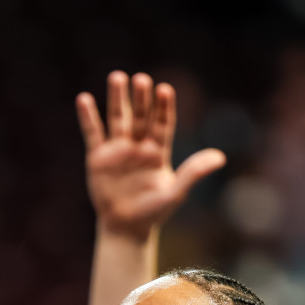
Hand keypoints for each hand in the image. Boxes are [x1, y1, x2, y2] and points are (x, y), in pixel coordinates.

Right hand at [78, 71, 224, 238]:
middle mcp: (138, 145)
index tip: (165, 89)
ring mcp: (117, 150)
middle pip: (141, 116)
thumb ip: (194, 173)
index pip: (162, 123)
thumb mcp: (176, 193)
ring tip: (117, 77)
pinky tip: (84, 99)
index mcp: (158, 151)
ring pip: (118, 119)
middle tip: (141, 79)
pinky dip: (88, 117)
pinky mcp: (97, 157)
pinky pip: (93, 134)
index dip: (163, 107)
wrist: (125, 228)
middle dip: (141, 98)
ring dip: (118, 99)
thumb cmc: (153, 212)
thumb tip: (220, 157)